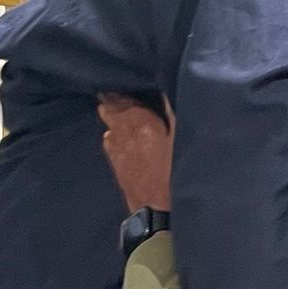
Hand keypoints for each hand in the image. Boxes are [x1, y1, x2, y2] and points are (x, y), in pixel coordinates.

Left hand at [98, 95, 173, 214]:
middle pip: (112, 109)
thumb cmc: (173, 172)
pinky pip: (109, 140)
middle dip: (114, 101)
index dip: (123, 91)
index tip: (122, 82)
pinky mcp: (114, 160)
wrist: (155, 206)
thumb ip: (170, 113)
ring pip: (109, 124)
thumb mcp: (179, 138)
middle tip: (113, 93)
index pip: (126, 99)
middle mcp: (124, 133)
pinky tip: (115, 135)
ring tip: (114, 110)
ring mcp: (116, 147)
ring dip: (112, 117)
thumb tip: (162, 91)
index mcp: (142, 124)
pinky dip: (112, 134)